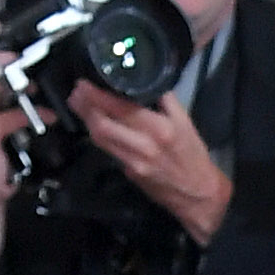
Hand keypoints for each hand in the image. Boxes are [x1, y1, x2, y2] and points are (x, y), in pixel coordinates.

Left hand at [73, 82, 233, 247]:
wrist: (199, 194)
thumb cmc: (193, 156)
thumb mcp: (186, 122)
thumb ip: (165, 100)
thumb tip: (145, 80)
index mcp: (159, 129)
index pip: (122, 108)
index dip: (98, 96)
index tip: (85, 83)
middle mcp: (144, 146)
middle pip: (103, 125)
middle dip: (85, 107)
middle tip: (75, 92)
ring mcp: (134, 163)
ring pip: (101, 139)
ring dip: (87, 120)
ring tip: (78, 104)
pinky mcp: (130, 173)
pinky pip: (109, 150)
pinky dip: (99, 135)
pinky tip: (94, 124)